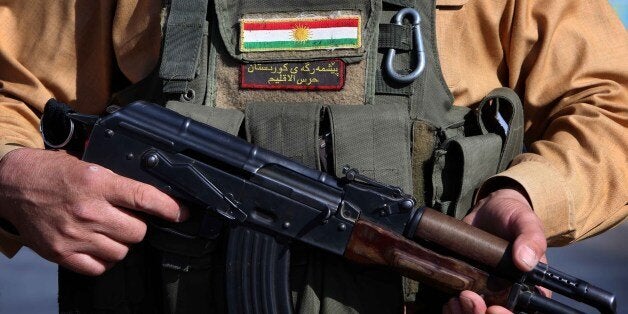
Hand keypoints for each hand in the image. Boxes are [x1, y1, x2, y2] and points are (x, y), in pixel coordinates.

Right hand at [0, 148, 187, 275]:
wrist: (10, 185)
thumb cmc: (51, 172)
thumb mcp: (89, 164)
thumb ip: (118, 180)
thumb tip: (152, 193)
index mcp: (97, 182)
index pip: (145, 198)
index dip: (170, 208)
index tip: (181, 213)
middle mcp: (89, 210)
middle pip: (137, 232)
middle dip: (138, 225)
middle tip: (127, 218)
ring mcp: (75, 234)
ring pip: (121, 251)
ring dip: (121, 243)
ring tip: (108, 230)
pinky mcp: (62, 253)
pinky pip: (99, 267)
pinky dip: (103, 260)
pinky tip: (97, 246)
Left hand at [442, 188, 549, 313]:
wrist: (488, 210)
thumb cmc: (513, 216)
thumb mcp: (526, 222)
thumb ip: (531, 239)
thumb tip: (525, 262)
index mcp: (529, 286)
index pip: (523, 311)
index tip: (493, 308)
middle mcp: (508, 293)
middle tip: (468, 298)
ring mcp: (487, 292)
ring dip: (464, 313)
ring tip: (455, 300)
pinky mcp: (468, 287)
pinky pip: (461, 309)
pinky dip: (453, 311)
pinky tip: (449, 300)